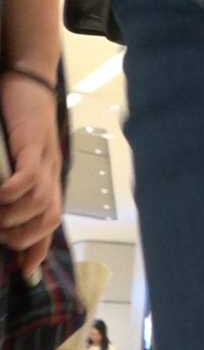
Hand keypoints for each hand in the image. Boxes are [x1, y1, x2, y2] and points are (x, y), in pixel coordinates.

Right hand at [0, 72, 61, 274]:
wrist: (29, 79)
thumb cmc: (20, 118)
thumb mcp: (18, 155)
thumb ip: (17, 180)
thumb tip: (6, 201)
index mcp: (49, 179)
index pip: (49, 223)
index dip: (37, 250)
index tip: (25, 271)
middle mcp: (52, 175)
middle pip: (48, 220)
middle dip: (21, 238)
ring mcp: (45, 161)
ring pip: (38, 205)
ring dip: (12, 217)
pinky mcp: (34, 145)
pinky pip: (28, 179)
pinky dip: (12, 192)